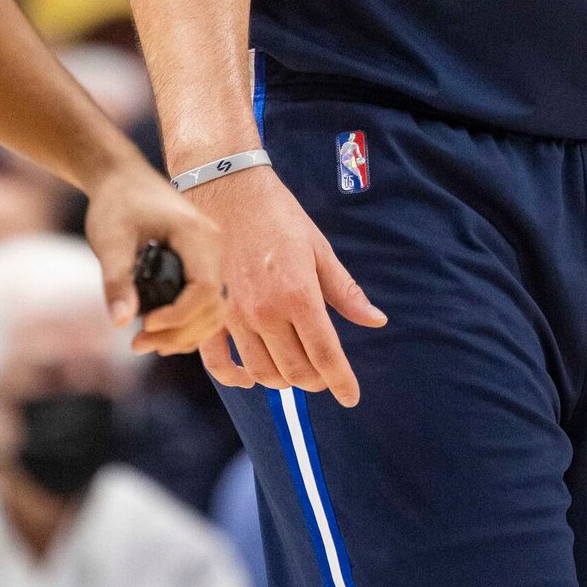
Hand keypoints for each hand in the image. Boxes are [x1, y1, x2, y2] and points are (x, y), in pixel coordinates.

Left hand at [83, 162, 229, 361]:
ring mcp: (211, 256)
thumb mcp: (110, 240)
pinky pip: (205, 303)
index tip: (144, 326)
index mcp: (197, 235)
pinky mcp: (202, 264)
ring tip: (143, 343)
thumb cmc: (116, 203)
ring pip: (213, 310)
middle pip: (214, 306)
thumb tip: (121, 322)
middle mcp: (213, 247)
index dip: (179, 316)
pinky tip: (158, 335)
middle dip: (179, 332)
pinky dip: (186, 324)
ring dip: (184, 334)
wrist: (121, 178)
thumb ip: (116, 280)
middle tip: (137, 344)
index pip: (205, 290)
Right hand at [189, 163, 384, 405]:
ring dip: (283, 380)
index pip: (327, 356)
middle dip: (316, 380)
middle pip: (297, 372)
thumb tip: (376, 320)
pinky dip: (237, 378)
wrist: (229, 189)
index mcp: (299, 295)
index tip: (351, 397)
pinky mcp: (210, 313)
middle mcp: (266, 312)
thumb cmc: (279, 216)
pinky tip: (250, 376)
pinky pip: (219, 363)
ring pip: (262, 373)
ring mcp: (233, 316)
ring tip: (293, 368)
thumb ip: (346, 291)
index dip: (342, 382)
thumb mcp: (320, 250)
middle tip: (323, 373)